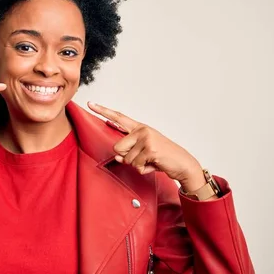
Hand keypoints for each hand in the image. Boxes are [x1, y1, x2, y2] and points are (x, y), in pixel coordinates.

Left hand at [88, 102, 203, 186]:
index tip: (90, 104)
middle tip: (143, 157)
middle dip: (127, 158)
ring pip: (127, 159)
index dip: (103, 111)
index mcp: (139, 128)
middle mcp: (142, 130)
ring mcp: (147, 138)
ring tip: (151, 161)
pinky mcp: (151, 148)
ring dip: (137, 164)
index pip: (118, 117)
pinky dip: (144, 169)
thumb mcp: (142, 154)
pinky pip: (136, 165)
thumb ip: (128, 153)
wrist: (183, 164)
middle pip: (117, 147)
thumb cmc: (161, 158)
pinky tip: (155, 164)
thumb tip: (117, 157)